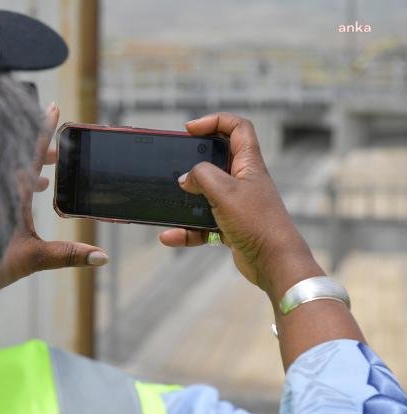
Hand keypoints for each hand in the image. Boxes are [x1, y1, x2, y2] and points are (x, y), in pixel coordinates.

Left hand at [0, 103, 107, 290]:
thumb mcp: (32, 259)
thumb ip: (68, 254)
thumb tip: (103, 257)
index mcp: (12, 190)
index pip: (32, 150)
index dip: (45, 128)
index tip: (54, 106)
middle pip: (18, 156)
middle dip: (40, 152)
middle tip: (58, 157)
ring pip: (5, 169)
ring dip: (26, 170)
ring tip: (44, 182)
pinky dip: (11, 182)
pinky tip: (22, 198)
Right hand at [158, 112, 323, 302]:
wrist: (275, 263)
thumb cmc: (257, 223)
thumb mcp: (224, 192)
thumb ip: (201, 176)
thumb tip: (185, 178)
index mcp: (249, 164)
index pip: (238, 128)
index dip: (215, 121)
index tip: (190, 129)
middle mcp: (244, 181)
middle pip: (218, 158)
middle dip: (194, 159)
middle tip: (174, 162)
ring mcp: (237, 204)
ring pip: (206, 193)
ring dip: (186, 199)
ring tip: (168, 201)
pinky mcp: (230, 226)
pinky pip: (202, 223)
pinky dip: (186, 229)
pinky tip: (170, 236)